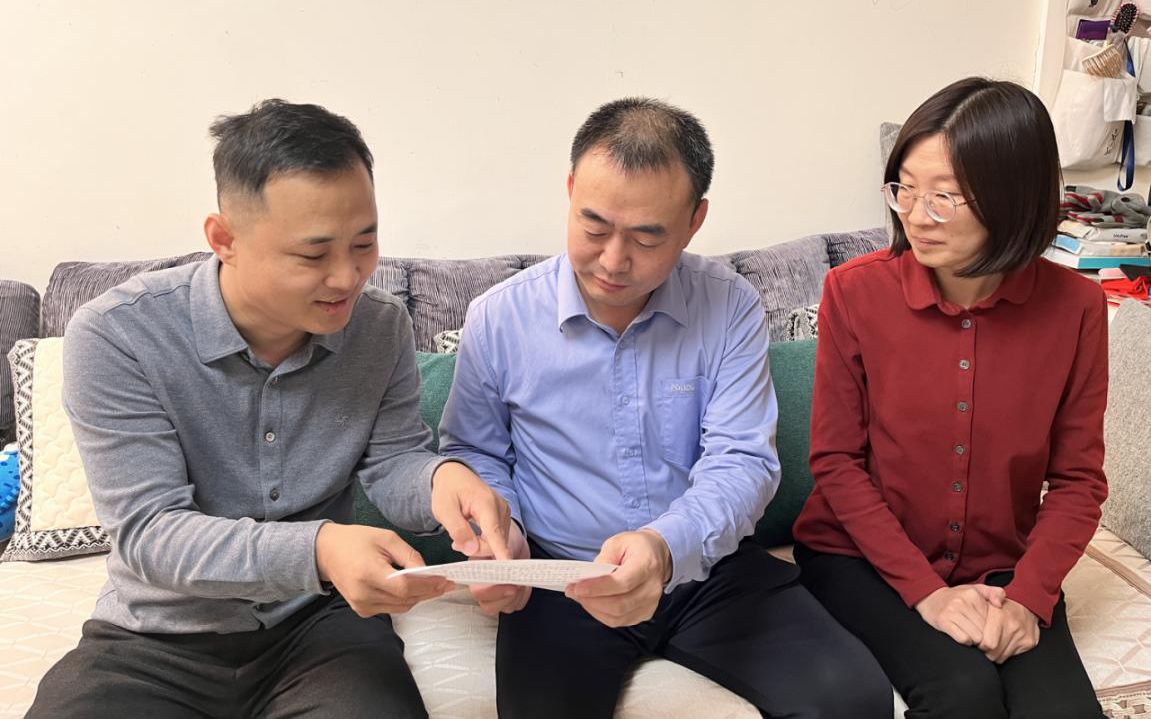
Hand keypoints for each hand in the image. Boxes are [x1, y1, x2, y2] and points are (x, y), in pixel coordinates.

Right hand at [315, 523, 451, 616]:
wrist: (326, 552)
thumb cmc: (356, 540)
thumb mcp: (386, 538)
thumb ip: (409, 556)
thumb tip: (428, 572)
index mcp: (368, 573)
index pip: (405, 587)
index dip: (428, 586)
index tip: (445, 581)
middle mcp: (363, 594)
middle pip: (406, 600)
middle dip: (428, 592)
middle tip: (445, 583)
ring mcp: (361, 605)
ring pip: (401, 607)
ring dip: (418, 597)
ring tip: (432, 585)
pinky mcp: (362, 610)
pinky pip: (391, 608)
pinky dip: (404, 600)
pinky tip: (411, 588)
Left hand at [431, 461, 510, 559]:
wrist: (454, 475)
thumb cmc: (448, 490)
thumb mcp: (444, 510)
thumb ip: (457, 530)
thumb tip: (471, 549)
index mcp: (486, 503)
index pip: (494, 532)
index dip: (500, 551)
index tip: (507, 567)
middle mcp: (500, 507)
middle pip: (496, 541)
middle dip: (476, 549)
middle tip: (456, 543)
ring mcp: (504, 511)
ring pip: (498, 542)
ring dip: (480, 546)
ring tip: (461, 536)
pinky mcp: (503, 516)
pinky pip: (498, 537)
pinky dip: (485, 541)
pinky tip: (471, 536)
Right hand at [469, 521, 532, 615]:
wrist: (512, 542)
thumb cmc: (503, 539)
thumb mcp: (501, 539)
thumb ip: (498, 551)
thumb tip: (501, 562)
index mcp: (474, 572)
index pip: (477, 591)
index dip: (494, 591)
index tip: (512, 584)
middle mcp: (480, 587)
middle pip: (489, 606)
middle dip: (508, 596)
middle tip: (519, 582)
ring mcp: (492, 595)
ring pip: (503, 609)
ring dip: (517, 596)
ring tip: (522, 580)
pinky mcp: (505, 598)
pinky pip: (514, 606)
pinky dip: (523, 597)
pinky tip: (524, 584)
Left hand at [565, 529, 670, 627]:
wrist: (656, 555)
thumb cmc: (636, 548)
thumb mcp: (617, 543)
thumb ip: (603, 559)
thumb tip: (587, 578)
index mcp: (646, 565)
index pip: (622, 583)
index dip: (597, 588)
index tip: (577, 587)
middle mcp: (652, 588)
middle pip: (619, 604)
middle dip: (591, 600)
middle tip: (573, 591)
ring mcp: (650, 603)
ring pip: (618, 616)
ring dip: (594, 609)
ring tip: (581, 597)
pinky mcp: (645, 613)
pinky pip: (620, 621)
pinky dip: (602, 614)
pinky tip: (593, 603)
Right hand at [914, 584, 1005, 645]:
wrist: (930, 599)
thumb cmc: (957, 597)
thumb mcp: (976, 590)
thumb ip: (993, 592)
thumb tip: (1000, 604)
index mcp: (973, 595)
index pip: (992, 620)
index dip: (991, 627)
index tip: (985, 626)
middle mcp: (962, 602)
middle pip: (984, 630)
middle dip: (983, 635)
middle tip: (977, 632)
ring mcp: (951, 611)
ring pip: (976, 637)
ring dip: (974, 640)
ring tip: (970, 634)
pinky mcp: (943, 621)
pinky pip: (963, 638)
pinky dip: (965, 641)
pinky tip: (962, 635)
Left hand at [979, 598, 1039, 662]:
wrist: (1026, 606)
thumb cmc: (1000, 606)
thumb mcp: (986, 599)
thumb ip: (978, 602)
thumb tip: (982, 612)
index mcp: (999, 616)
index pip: (987, 643)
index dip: (979, 645)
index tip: (976, 641)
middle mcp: (1012, 625)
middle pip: (994, 652)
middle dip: (985, 651)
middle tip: (981, 645)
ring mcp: (1022, 635)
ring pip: (1001, 656)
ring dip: (993, 653)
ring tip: (990, 644)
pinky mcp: (1028, 642)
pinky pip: (1010, 656)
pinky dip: (1003, 653)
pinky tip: (1000, 645)